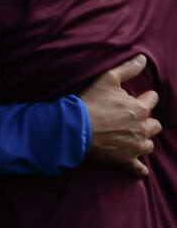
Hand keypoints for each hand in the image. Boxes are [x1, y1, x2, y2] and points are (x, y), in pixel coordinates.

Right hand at [80, 54, 160, 177]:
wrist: (72, 129)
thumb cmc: (89, 103)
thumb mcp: (107, 80)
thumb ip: (127, 69)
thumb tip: (143, 58)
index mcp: (140, 108)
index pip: (152, 100)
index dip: (143, 98)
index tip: (135, 99)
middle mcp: (142, 128)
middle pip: (154, 125)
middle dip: (146, 122)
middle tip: (132, 121)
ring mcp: (134, 146)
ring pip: (148, 145)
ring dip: (142, 141)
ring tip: (131, 139)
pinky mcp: (125, 161)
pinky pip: (139, 169)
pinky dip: (139, 168)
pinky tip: (138, 167)